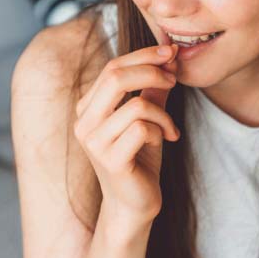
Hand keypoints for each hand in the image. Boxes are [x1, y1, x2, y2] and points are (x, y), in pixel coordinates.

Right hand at [73, 43, 179, 224]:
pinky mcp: (110, 160)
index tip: (171, 53)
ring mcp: (94, 142)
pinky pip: (142, 129)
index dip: (144, 56)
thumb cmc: (140, 158)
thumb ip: (153, 89)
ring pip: (136, 105)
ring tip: (170, 129)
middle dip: (151, 71)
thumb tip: (170, 58)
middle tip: (174, 79)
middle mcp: (84, 123)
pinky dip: (162, 130)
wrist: (135, 204)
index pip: (113, 67)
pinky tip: (167, 140)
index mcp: (87, 108)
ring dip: (163, 114)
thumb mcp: (148, 117)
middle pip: (115, 77)